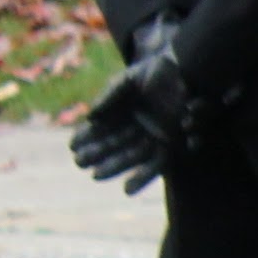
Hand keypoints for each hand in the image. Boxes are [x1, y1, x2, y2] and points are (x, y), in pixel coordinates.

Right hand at [71, 44, 192, 190]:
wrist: (185, 67)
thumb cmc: (155, 72)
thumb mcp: (127, 82)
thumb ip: (109, 97)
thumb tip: (90, 118)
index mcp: (125, 114)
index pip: (102, 130)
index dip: (87, 138)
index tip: (72, 146)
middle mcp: (139, 129)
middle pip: (115, 146)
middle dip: (97, 155)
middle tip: (78, 162)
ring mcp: (156, 137)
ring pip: (132, 157)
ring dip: (114, 167)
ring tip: (96, 175)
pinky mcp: (174, 144)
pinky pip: (158, 164)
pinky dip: (143, 176)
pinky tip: (127, 189)